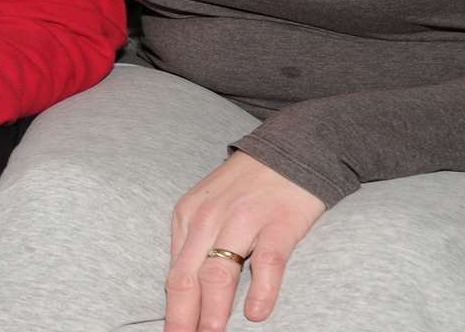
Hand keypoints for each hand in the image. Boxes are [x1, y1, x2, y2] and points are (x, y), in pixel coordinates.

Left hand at [165, 152, 326, 331]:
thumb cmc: (248, 186)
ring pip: (220, 272)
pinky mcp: (279, 223)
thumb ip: (197, 244)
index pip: (175, 273)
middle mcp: (209, 218)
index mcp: (187, 216)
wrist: (293, 150)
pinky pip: (267, 262)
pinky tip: (257, 313)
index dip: (172, 308)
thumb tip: (186, 291)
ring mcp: (243, 219)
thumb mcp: (209, 208)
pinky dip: (261, 290)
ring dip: (213, 310)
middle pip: (188, 277)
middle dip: (183, 316)